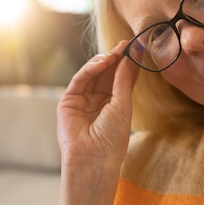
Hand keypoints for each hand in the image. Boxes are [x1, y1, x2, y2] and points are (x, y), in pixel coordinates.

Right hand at [57, 42, 138, 204]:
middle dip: (116, 59)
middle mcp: (97, 102)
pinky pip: (79, 80)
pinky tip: (103, 62)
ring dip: (104, 61)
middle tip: (126, 44)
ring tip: (115, 53)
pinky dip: (90, 68)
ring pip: (93, 74)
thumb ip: (124, 79)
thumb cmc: (112, 139)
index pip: (118, 79)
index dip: (126, 64)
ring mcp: (82, 101)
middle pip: (106, 74)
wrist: (93, 159)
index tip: (135, 48)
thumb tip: (134, 55)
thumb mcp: (123, 105)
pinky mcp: (68, 102)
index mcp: (113, 105)